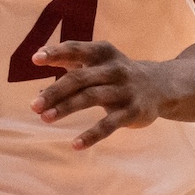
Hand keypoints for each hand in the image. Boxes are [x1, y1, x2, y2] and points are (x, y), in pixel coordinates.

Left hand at [32, 38, 171, 148]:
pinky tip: (75, 144)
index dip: (56, 53)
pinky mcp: (133, 111)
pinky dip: (92, 135)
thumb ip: (70, 67)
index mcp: (102, 53)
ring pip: (91, 98)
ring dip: (66, 108)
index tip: (36, 59)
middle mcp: (113, 69)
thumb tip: (40, 82)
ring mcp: (124, 90)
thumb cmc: (117, 74)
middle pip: (80, 79)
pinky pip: (109, 125)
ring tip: (45, 118)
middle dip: (55, 92)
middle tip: (34, 106)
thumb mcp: (98, 64)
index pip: (76, 49)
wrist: (161, 86)